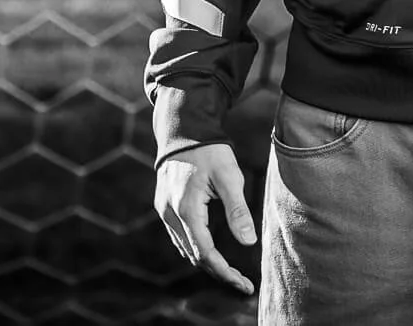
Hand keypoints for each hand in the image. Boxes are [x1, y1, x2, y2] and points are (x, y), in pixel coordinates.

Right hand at [154, 142, 257, 294]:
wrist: (183, 128)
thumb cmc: (209, 150)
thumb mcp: (229, 176)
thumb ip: (237, 210)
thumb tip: (248, 242)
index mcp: (187, 209)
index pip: (206, 253)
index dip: (225, 273)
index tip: (244, 285)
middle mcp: (171, 213)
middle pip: (194, 256)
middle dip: (218, 272)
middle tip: (242, 282)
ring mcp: (164, 210)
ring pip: (184, 249)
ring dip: (206, 263)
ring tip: (230, 272)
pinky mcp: (164, 205)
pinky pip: (178, 237)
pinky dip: (195, 249)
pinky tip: (211, 251)